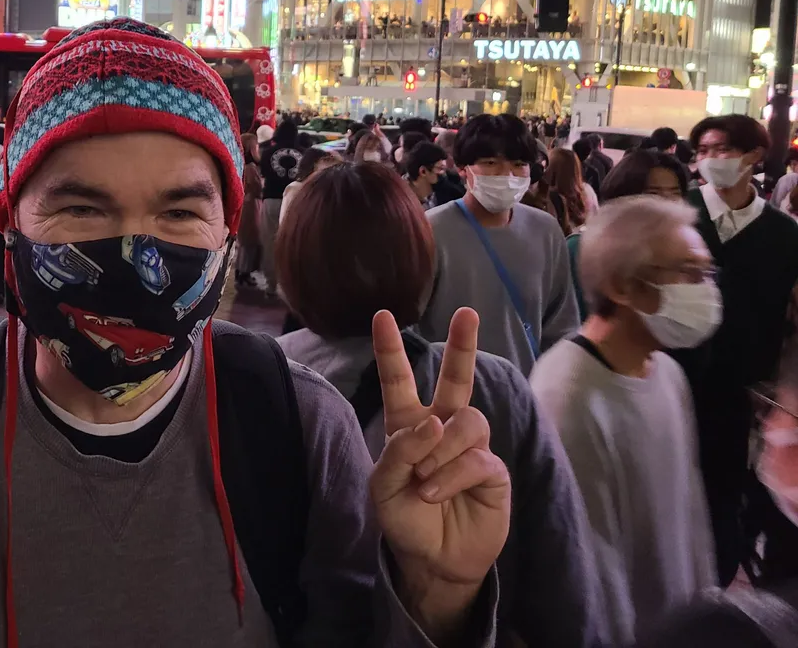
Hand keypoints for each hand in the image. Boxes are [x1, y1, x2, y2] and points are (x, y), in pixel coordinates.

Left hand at [368, 309, 510, 639]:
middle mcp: (442, 428)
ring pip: (465, 421)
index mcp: (408, 425)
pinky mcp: (492, 471)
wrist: (431, 560)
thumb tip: (433, 422)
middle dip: (462, 346)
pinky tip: (434, 492)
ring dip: (440, 450)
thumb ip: (400, 450)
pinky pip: (476, 459)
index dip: (390, 349)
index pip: (399, 380)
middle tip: (467, 314)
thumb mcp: (384, 486)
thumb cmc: (404, 518)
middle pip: (456, 379)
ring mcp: (470, 448)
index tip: (382, 315)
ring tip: (424, 480)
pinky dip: (450, 475)